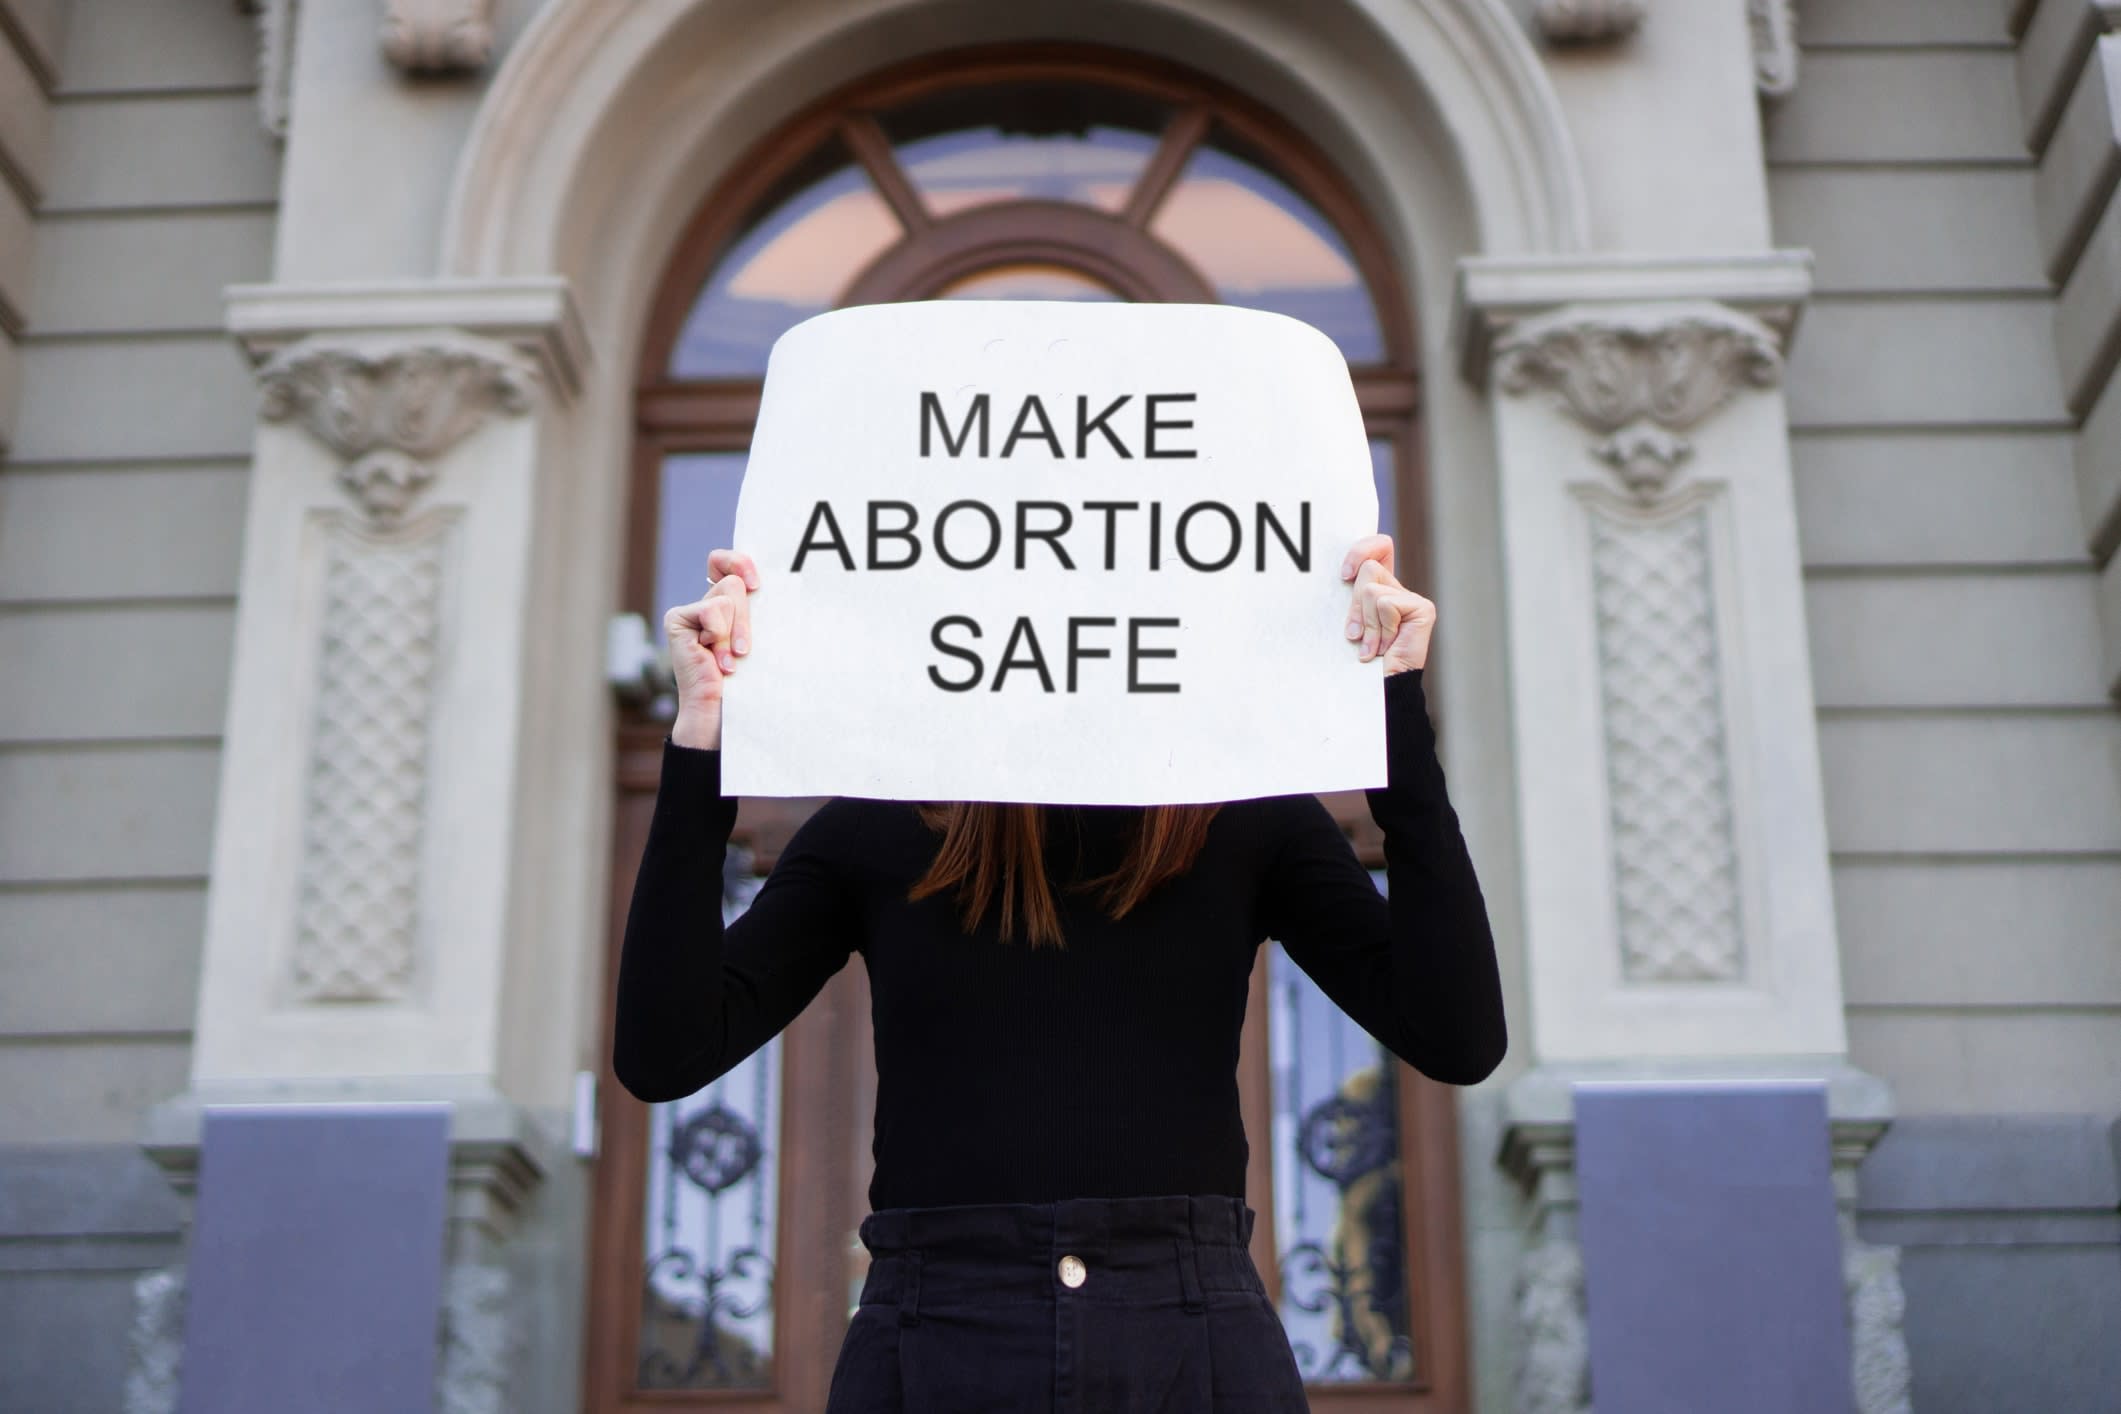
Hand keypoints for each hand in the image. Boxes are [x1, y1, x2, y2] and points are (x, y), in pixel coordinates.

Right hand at [665, 549, 759, 748]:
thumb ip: (757, 609)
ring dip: (736, 631)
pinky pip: (712, 610)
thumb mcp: (758, 638)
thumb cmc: (747, 681)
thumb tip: (764, 586)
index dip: (739, 562)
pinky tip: (717, 662)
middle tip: (745, 650)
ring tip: (730, 660)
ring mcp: (690, 612)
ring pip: (727, 595)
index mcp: (725, 604)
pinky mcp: (677, 620)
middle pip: (734, 582)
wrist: (722, 712)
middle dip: (746, 618)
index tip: (757, 585)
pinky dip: (721, 636)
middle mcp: (705, 604)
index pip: (723, 562)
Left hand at [1339, 534, 1434, 674]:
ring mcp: (1412, 599)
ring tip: (1371, 645)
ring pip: (1372, 588)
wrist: (1376, 688)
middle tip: (1354, 633)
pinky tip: (1386, 646)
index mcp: (1381, 586)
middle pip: (1369, 567)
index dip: (1360, 550)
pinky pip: (1386, 604)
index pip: (1378, 546)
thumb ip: (1348, 595)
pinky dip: (1380, 628)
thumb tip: (1340, 573)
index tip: (1342, 576)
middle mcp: (1398, 589)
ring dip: (1366, 621)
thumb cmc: (1357, 657)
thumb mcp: (1348, 619)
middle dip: (1354, 604)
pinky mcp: (1422, 608)